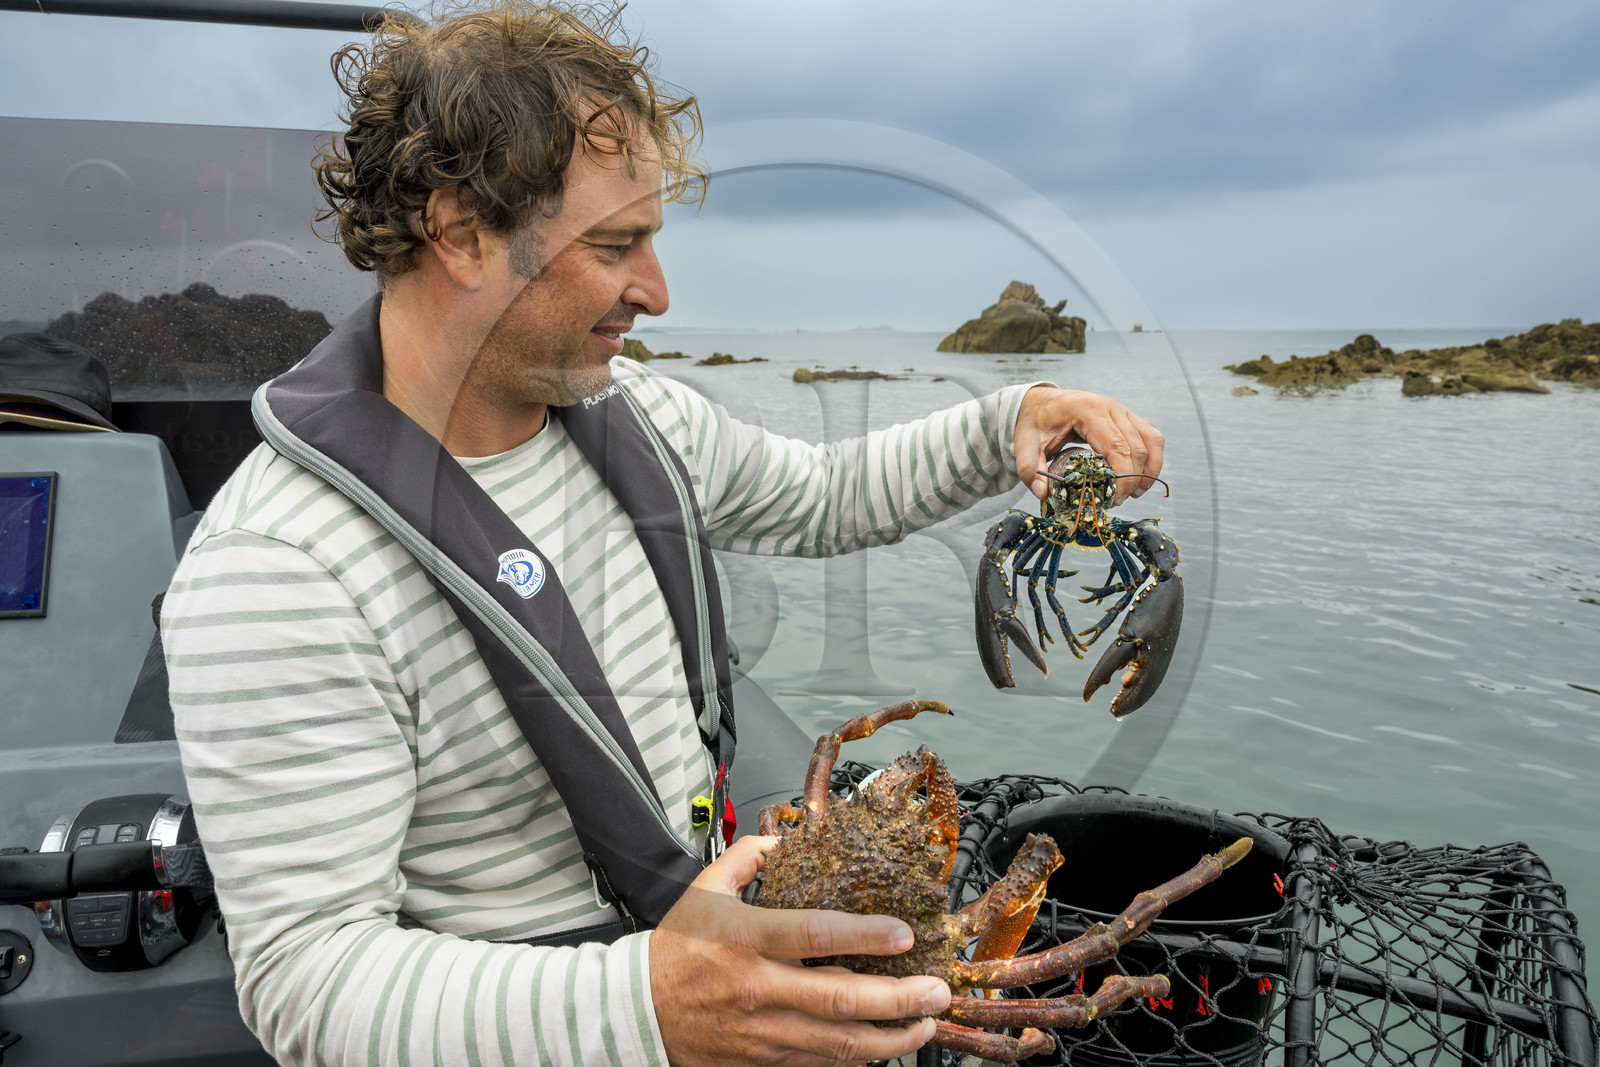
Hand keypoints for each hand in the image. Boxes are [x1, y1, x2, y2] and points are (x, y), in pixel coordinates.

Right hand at [650, 835, 950, 1065]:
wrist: (636, 1013)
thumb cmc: (674, 951)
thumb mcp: (703, 891)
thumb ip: (746, 859)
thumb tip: (783, 841)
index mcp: (746, 939)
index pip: (815, 935)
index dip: (865, 936)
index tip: (904, 933)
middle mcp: (758, 989)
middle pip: (840, 998)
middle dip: (899, 998)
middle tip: (937, 990)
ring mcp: (762, 1032)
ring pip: (838, 1043)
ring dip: (890, 1037)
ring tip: (925, 1025)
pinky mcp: (762, 1061)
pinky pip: (819, 1064)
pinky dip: (855, 1058)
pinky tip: (883, 1047)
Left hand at [1013, 386, 1164, 503]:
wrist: (1041, 402)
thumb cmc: (1036, 422)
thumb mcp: (1025, 445)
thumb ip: (1029, 469)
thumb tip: (1043, 492)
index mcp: (1088, 410)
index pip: (1116, 446)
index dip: (1122, 476)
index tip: (1114, 498)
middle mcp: (1111, 407)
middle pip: (1137, 447)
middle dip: (1133, 478)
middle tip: (1118, 501)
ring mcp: (1122, 410)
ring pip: (1151, 440)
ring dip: (1149, 470)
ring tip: (1136, 493)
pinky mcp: (1127, 416)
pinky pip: (1151, 436)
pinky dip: (1153, 458)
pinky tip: (1142, 478)